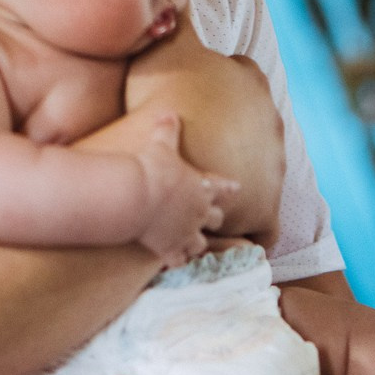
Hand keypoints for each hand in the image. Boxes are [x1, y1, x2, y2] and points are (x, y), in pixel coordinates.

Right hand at [126, 112, 238, 267]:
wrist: (136, 196)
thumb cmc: (150, 167)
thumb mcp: (159, 144)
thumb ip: (166, 129)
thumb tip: (168, 111)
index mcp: (202, 187)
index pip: (223, 187)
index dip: (230, 188)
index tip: (238, 189)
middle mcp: (199, 213)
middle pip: (216, 218)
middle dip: (215, 218)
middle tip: (215, 220)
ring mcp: (186, 233)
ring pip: (200, 244)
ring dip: (197, 244)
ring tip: (193, 246)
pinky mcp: (170, 249)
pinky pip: (178, 260)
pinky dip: (176, 260)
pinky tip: (172, 262)